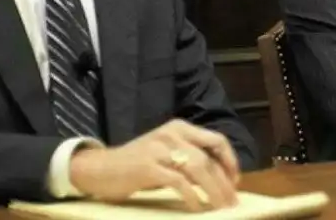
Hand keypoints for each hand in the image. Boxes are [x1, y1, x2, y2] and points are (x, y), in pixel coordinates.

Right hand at [69, 119, 239, 210]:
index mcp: (179, 127)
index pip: (216, 140)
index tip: (235, 181)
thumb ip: (187, 157)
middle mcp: (172, 133)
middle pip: (208, 158)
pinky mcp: (148, 166)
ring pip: (198, 168)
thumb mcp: (165, 152)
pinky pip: (178, 181)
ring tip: (220, 207)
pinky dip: (192, 196)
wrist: (99, 168)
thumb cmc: (135, 164)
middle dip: (224, 182)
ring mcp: (160, 148)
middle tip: (231, 201)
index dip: (230, 161)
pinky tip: (197, 208)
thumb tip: (218, 178)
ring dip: (213, 190)